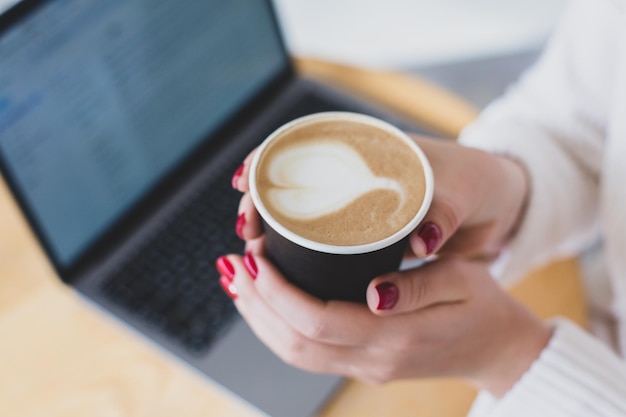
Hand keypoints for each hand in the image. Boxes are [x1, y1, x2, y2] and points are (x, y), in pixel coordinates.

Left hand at [215, 252, 550, 396]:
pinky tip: (263, 305)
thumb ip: (418, 287)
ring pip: (294, 354)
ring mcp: (366, 368)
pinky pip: (307, 354)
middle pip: (294, 341)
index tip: (255, 254)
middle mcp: (374, 359)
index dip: (278, 290)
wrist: (500, 351)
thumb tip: (373, 292)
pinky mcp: (363, 366)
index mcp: (396, 336)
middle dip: (256, 301)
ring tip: (236, 281)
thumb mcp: (464, 281)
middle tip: (233, 262)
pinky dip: (277, 330)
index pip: (318, 319)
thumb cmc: (484, 307)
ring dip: (258, 318)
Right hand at [231, 135, 528, 260]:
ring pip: (300, 213)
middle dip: (260, 206)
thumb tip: (420, 242)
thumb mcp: (461, 194)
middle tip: (247, 235)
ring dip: (274, 232)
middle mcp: (354, 173)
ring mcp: (356, 202)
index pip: (301, 146)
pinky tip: (286, 269)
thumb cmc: (476, 184)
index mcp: (370, 150)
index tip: (245, 185)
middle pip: (289, 182)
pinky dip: (301, 251)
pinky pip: (323, 239)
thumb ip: (443, 214)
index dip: (266, 162)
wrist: (499, 200)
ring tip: (257, 258)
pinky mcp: (365, 231)